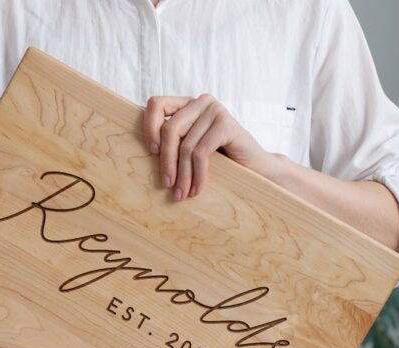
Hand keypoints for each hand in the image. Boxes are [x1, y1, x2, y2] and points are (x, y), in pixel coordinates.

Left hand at [143, 93, 278, 200]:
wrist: (257, 169)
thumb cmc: (221, 162)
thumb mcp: (192, 150)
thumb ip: (174, 144)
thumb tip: (141, 154)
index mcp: (187, 104)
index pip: (156, 103)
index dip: (149, 126)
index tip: (151, 152)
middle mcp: (200, 102)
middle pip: (169, 129)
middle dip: (166, 161)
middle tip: (167, 186)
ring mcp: (215, 110)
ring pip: (185, 145)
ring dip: (182, 174)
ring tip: (181, 195)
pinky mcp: (227, 124)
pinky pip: (201, 153)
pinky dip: (197, 175)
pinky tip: (197, 190)